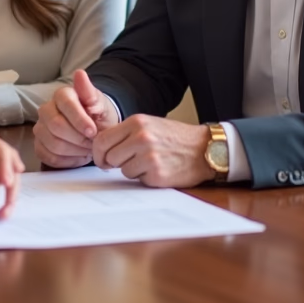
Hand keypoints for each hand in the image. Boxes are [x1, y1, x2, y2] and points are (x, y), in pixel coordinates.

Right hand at [33, 70, 118, 167]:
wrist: (96, 130)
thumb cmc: (98, 116)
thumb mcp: (100, 104)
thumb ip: (90, 92)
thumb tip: (80, 74)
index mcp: (61, 95)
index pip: (65, 106)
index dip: (80, 121)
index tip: (93, 131)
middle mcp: (46, 109)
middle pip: (56, 126)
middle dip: (78, 138)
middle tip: (93, 143)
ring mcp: (40, 128)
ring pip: (53, 144)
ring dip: (75, 151)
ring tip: (88, 149)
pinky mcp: (39, 145)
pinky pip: (48, 157)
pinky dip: (67, 161)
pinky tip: (78, 156)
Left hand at [92, 115, 213, 187]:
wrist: (205, 149)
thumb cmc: (176, 138)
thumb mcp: (150, 125)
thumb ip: (126, 134)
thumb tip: (102, 148)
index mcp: (137, 122)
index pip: (102, 140)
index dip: (98, 153)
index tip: (102, 159)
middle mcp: (141, 137)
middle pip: (109, 157)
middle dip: (114, 163)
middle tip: (127, 162)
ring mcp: (149, 156)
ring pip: (122, 170)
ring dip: (132, 170)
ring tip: (150, 162)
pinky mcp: (156, 174)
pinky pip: (138, 180)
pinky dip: (145, 178)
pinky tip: (159, 169)